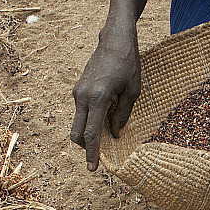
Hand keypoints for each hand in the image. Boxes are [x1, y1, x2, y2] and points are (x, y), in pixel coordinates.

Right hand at [70, 24, 140, 170]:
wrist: (114, 40)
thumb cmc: (128, 63)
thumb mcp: (132, 91)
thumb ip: (122, 114)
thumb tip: (115, 135)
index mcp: (97, 97)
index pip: (90, 133)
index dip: (91, 153)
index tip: (92, 169)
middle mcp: (82, 96)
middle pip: (77, 133)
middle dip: (86, 148)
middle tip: (99, 158)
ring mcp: (78, 92)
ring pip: (77, 123)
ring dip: (88, 134)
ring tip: (106, 136)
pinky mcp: (78, 89)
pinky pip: (81, 113)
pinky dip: (89, 121)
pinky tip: (104, 120)